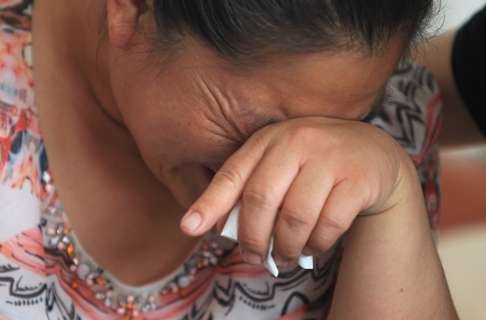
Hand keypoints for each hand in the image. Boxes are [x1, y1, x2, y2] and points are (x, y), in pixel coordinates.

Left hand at [180, 117, 412, 265]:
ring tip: (284, 258)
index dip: (209, 203)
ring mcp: (329, 157)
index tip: (189, 228)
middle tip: (254, 258)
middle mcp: (297, 141)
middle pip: (261, 200)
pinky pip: (329, 225)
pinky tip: (312, 248)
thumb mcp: (279, 165)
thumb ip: (250, 188)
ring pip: (296, 218)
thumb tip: (215, 228)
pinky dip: (316, 245)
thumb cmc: (314, 164)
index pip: (232, 173)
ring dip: (285, 248)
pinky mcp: (358, 178)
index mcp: (270, 139)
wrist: (373, 153)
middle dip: (253, 239)